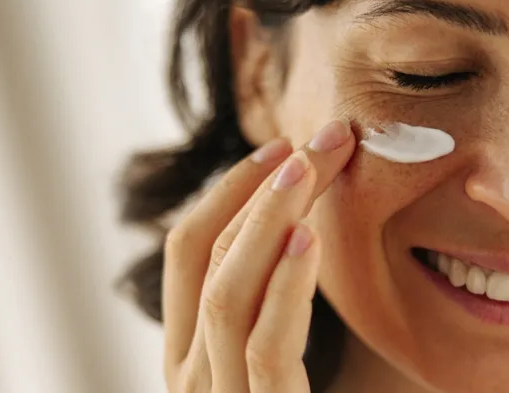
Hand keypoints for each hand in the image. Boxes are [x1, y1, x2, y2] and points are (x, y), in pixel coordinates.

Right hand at [162, 118, 354, 392]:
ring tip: (311, 165)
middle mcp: (189, 370)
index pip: (187, 251)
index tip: (281, 148)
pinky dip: (285, 286)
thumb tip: (298, 227)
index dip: (228, 191)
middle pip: (211, 256)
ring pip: (228, 290)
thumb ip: (268, 308)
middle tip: (322, 138)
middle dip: (262, 188)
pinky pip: (265, 344)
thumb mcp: (269, 358)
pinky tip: (309, 237)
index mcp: (187, 348)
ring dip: (270, 218)